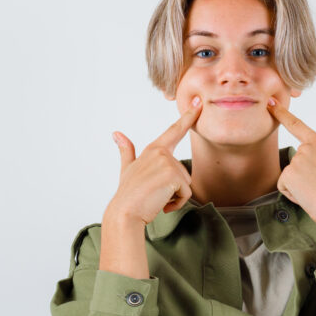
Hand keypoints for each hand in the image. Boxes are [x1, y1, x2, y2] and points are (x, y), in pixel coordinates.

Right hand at [106, 95, 202, 225]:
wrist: (125, 212)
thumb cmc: (128, 193)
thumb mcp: (127, 168)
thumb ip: (126, 150)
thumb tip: (116, 134)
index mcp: (154, 149)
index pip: (174, 130)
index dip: (188, 116)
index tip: (199, 103)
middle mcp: (162, 153)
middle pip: (184, 173)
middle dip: (174, 188)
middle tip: (154, 192)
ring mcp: (168, 164)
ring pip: (186, 184)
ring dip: (175, 196)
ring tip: (156, 197)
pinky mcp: (173, 177)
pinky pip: (186, 193)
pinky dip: (177, 203)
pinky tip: (162, 204)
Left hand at [265, 96, 315, 225]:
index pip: (297, 124)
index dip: (281, 112)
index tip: (270, 102)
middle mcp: (306, 149)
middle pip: (295, 162)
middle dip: (303, 175)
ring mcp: (296, 162)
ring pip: (289, 175)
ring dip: (298, 185)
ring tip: (314, 190)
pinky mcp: (288, 175)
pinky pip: (284, 185)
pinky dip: (292, 193)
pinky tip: (306, 195)